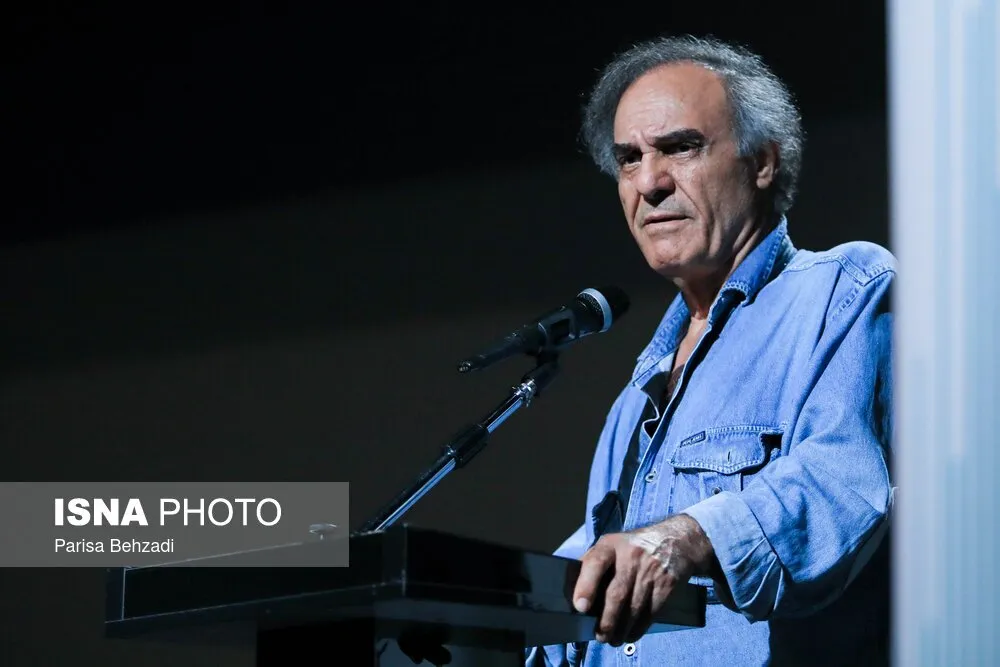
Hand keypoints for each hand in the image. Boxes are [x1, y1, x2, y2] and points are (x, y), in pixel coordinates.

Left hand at [572, 514, 718, 645]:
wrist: (676, 540)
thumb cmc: (634, 546)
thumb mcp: (612, 544)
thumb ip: (593, 562)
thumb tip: (571, 587)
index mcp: (611, 545)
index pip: (595, 563)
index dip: (586, 586)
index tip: (581, 607)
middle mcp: (631, 557)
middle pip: (616, 594)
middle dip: (606, 620)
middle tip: (599, 635)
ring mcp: (650, 571)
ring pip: (633, 608)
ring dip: (621, 629)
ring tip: (612, 640)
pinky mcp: (666, 585)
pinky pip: (650, 613)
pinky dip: (639, 628)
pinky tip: (630, 634)